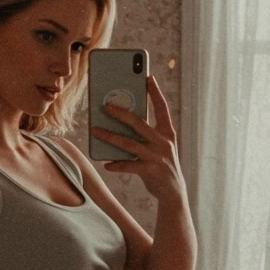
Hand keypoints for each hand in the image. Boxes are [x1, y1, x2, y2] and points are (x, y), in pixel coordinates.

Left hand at [90, 75, 183, 198]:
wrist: (173, 192)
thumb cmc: (162, 165)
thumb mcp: (160, 147)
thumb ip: (146, 135)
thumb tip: (121, 124)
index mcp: (168, 133)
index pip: (162, 108)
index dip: (156, 93)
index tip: (148, 77)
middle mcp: (163, 142)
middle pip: (138, 123)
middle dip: (121, 113)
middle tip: (105, 106)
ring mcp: (157, 157)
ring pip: (128, 143)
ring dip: (110, 136)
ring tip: (95, 130)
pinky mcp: (150, 171)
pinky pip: (128, 165)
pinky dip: (116, 164)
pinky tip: (106, 163)